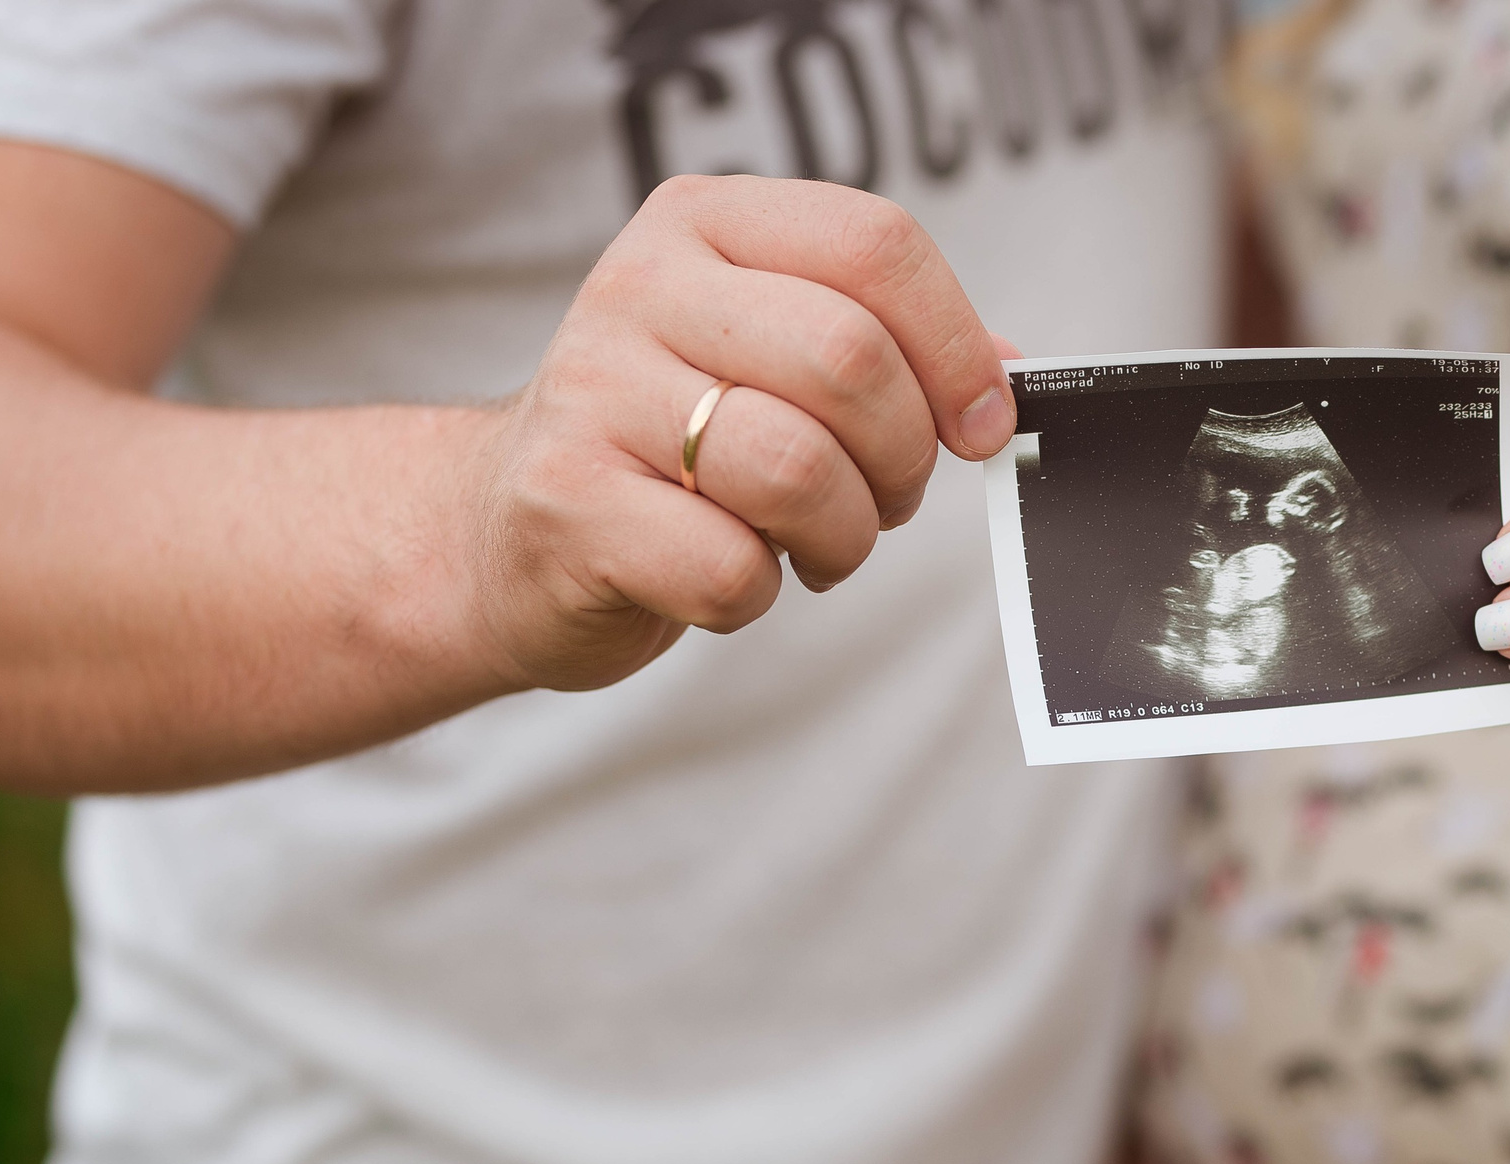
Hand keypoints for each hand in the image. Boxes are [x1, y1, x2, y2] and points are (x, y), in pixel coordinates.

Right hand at [465, 176, 1018, 691]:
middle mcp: (639, 286)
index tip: (980, 424)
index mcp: (705, 222)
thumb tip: (1008, 375)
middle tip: (886, 499)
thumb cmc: (670, 447)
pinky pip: (732, 566)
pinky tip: (732, 575)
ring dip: (844, 536)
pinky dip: (760, 594)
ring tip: (816, 545)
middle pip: (849, 359)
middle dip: (903, 458)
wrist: (501, 532)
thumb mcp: (769, 361)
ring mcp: (590, 392)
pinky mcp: (568, 503)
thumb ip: (886, 348)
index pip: (875, 243)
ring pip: (798, 469)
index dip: (956, 346)